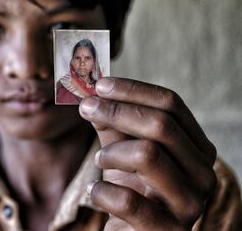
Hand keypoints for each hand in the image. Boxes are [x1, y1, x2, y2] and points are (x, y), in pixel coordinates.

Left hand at [80, 77, 216, 229]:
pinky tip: (95, 192)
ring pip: (148, 155)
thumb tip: (93, 93)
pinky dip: (101, 192)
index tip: (101, 84)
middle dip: (117, 111)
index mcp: (197, 148)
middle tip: (86, 107)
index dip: (133, 90)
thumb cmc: (131, 188)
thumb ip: (113, 123)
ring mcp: (189, 204)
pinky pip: (128, 200)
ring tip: (99, 161)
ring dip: (110, 153)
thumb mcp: (123, 151)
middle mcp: (203, 173)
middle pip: (162, 125)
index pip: (171, 104)